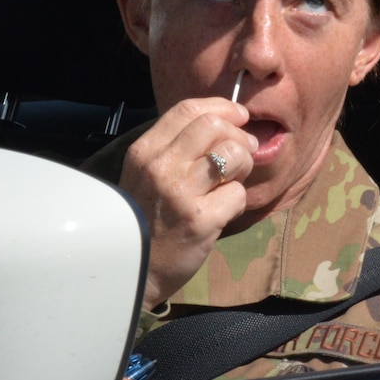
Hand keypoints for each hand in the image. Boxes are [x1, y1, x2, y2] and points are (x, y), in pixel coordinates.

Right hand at [118, 97, 255, 310]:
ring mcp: (180, 193)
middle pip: (216, 126)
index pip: (189, 109)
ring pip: (234, 155)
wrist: (136, 272)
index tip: (240, 116)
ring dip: (243, 167)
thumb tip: (223, 121)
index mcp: (145, 152)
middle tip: (243, 154)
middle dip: (240, 136)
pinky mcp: (201, 220)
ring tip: (230, 183)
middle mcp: (160, 167)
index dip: (223, 108)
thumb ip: (176, 148)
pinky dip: (237, 202)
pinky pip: (239, 194)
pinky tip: (222, 213)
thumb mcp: (146, 175)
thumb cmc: (146, 220)